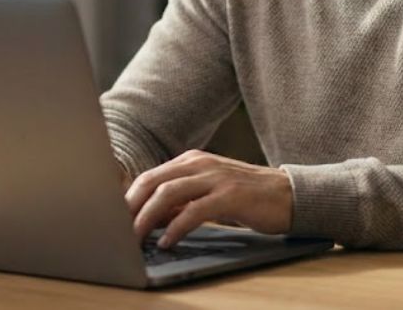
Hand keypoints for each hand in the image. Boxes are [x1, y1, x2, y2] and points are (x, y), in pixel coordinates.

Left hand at [125, 149, 292, 248]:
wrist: (289, 195)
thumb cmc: (247, 198)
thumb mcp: (208, 194)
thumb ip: (181, 201)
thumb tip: (148, 219)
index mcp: (192, 161)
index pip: (149, 176)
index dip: (127, 198)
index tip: (114, 220)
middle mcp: (200, 164)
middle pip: (152, 181)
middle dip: (130, 207)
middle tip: (116, 231)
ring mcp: (215, 177)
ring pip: (168, 194)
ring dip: (146, 218)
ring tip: (135, 239)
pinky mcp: (230, 195)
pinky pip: (194, 211)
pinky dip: (176, 227)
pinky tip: (168, 242)